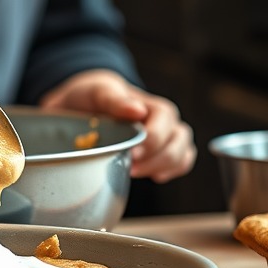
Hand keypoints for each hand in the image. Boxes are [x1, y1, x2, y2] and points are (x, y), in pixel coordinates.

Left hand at [38, 69, 195, 181]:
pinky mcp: (164, 152)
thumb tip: (138, 111)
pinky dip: (171, 171)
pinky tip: (153, 175)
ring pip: (183, 152)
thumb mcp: (98, 92)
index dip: (153, 138)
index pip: (164, 118)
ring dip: (164, 166)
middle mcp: (165, 120)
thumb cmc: (94, 97)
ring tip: (136, 172)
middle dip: (157, 158)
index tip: (133, 153)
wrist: (85, 105)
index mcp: (150, 103)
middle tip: (132, 168)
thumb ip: (115, 100)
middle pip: (179, 138)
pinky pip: (181, 163)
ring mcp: (167, 137)